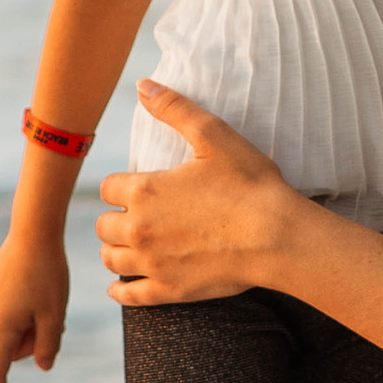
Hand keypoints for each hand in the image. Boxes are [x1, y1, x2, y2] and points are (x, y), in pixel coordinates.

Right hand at [0, 235, 69, 382]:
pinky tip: (40, 287)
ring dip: (35, 325)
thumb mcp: (55, 314)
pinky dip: (30, 312)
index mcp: (1, 327)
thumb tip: (41, 366)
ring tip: (49, 297)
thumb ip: (48, 346)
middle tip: (57, 316)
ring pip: (17, 332)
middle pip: (16, 350)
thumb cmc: (47, 273)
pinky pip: (14, 315)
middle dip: (36, 342)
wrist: (32, 231)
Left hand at [98, 83, 308, 305]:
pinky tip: (119, 287)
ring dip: (116, 249)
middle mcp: (139, 228)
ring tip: (129, 245)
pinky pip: (129, 296)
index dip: (121, 185)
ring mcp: (152, 262)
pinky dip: (120, 291)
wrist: (278, 236)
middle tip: (134, 215)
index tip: (136, 187)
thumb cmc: (250, 184)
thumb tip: (142, 86)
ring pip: (111, 258)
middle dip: (116, 217)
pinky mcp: (169, 290)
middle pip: (104, 225)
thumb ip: (174, 108)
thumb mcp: (214, 136)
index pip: (108, 187)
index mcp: (144, 190)